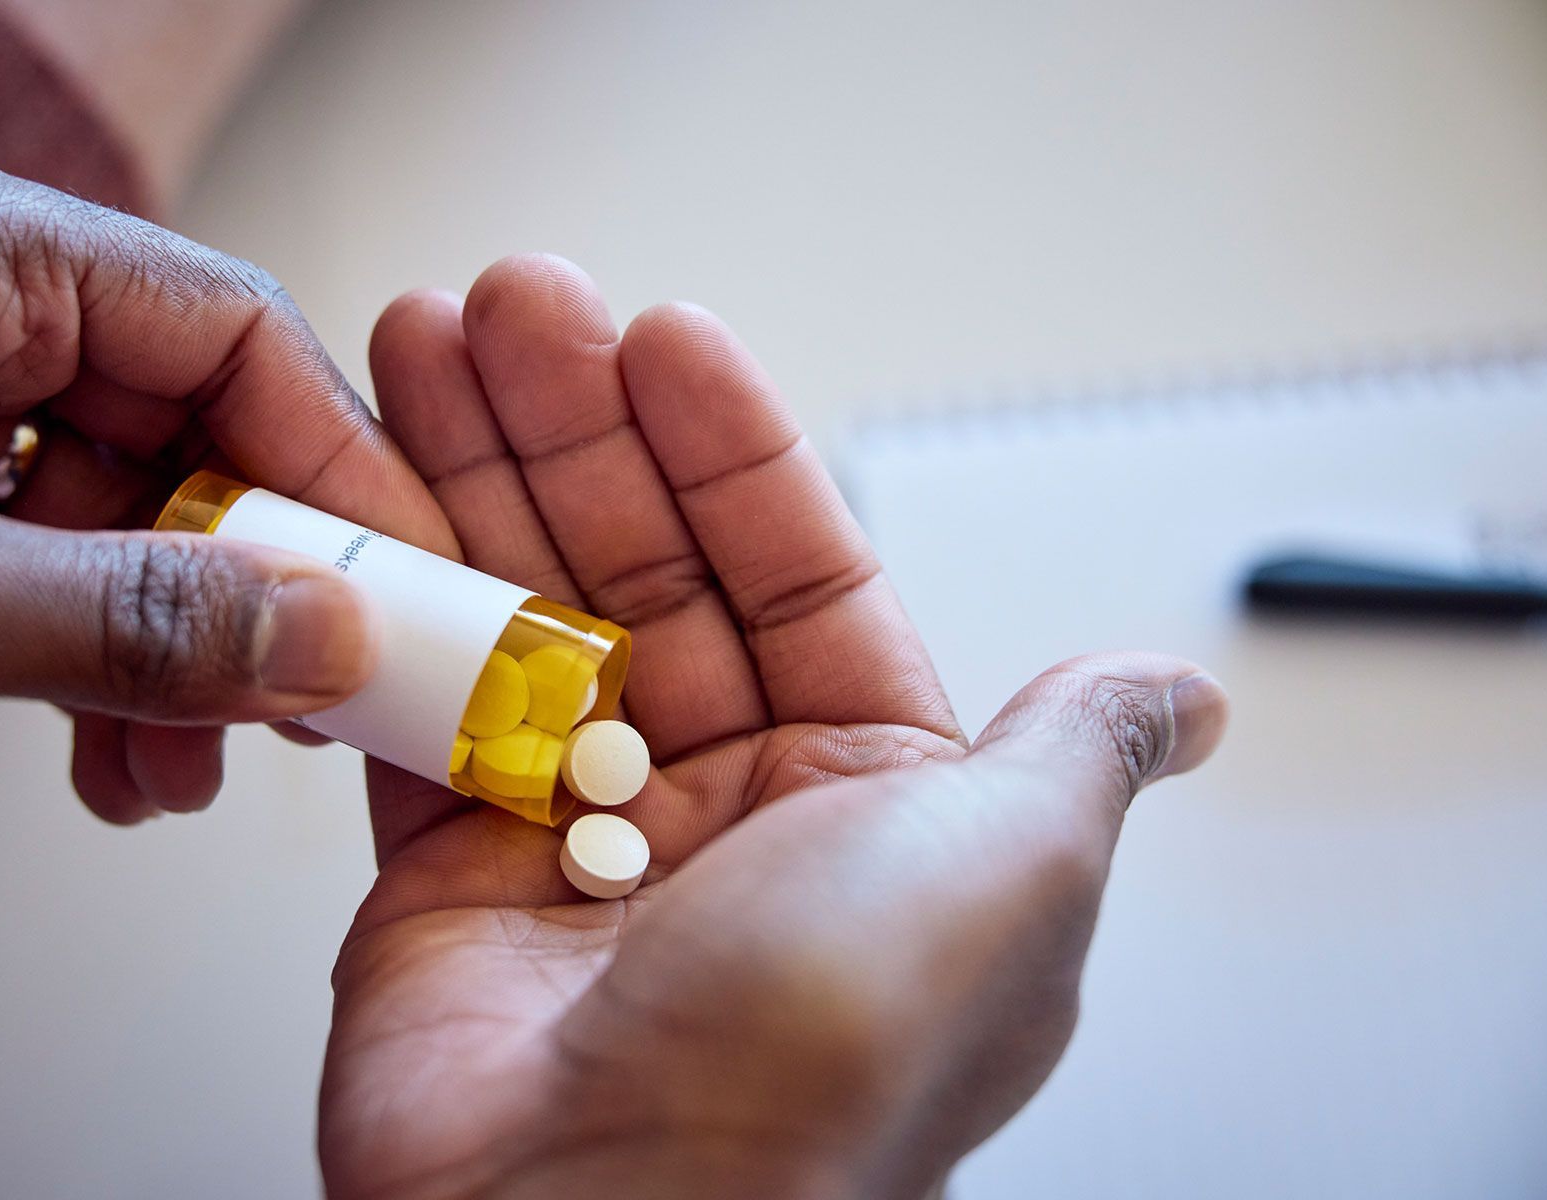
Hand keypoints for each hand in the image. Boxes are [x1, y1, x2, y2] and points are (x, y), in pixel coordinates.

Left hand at [0, 150, 449, 822]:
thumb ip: (130, 620)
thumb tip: (319, 634)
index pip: (236, 333)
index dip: (340, 465)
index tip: (400, 581)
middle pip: (199, 426)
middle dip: (251, 584)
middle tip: (302, 694)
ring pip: (137, 507)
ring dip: (176, 645)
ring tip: (179, 762)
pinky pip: (62, 553)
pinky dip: (99, 657)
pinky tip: (106, 748)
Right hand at [318, 256, 1229, 1197]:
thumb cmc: (825, 1069)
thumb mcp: (1010, 868)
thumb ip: (1074, 749)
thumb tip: (1179, 694)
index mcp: (872, 802)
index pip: (802, 574)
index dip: (731, 447)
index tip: (659, 340)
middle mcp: (731, 817)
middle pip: (648, 575)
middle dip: (579, 434)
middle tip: (514, 314)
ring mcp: (583, 840)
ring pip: (528, 623)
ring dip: (473, 485)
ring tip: (424, 353)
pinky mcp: (453, 875)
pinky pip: (420, 710)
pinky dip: (389, 607)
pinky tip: (366, 499)